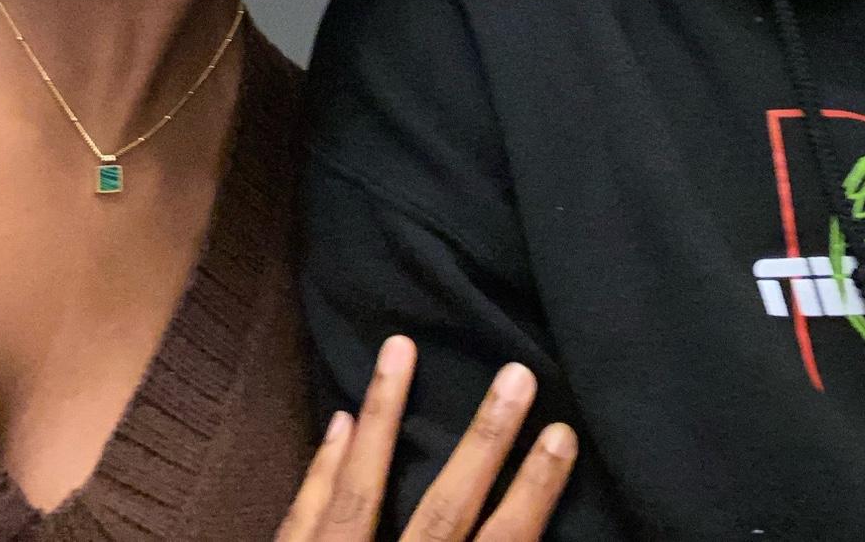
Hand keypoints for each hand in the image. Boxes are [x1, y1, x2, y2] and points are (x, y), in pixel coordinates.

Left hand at [279, 335, 577, 540]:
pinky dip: (322, 468)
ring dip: (384, 415)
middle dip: (483, 441)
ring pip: (361, 493)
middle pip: (444, 511)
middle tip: (517, 373)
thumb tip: (507, 518)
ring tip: (400, 345)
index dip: (533, 492)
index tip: (562, 435)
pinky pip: (302, 519)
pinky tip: (340, 419)